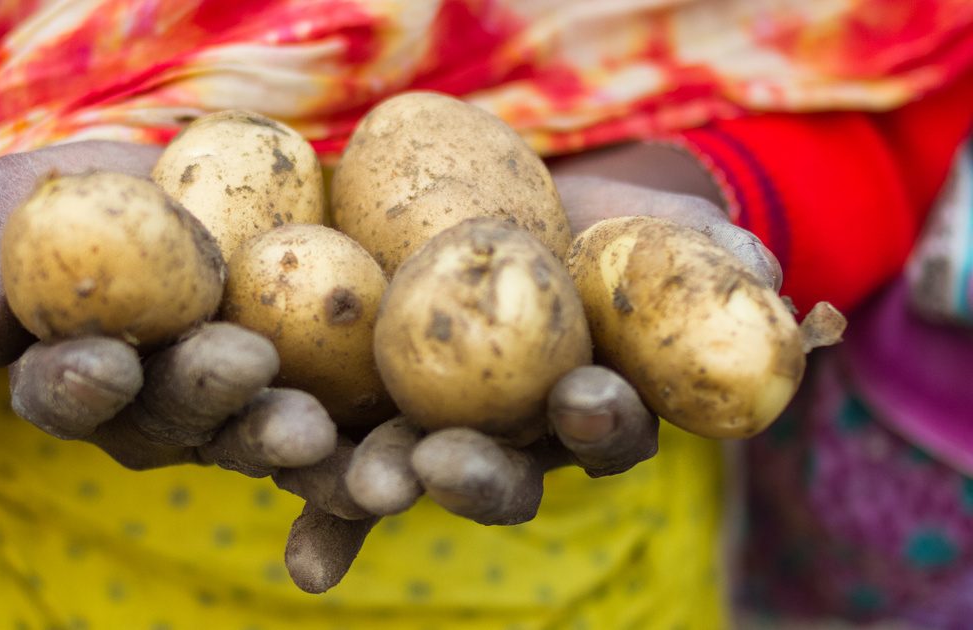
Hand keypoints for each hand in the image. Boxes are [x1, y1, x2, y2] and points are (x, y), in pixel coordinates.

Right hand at [0, 140, 336, 474]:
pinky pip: (331, 454)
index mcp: (81, 370)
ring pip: (253, 445)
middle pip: (171, 422)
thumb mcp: (38, 185)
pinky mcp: (315, 412)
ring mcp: (237, 419)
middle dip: (203, 397)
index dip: (76, 385)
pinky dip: (350, 481)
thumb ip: (0, 243)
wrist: (231, 172)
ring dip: (284, 447)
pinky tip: (379, 490)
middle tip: (242, 363)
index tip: (106, 362)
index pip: (62, 392)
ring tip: (316, 433)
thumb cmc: (115, 180)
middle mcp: (157, 411)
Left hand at [273, 142, 783, 593]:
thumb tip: (766, 277)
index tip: (586, 401)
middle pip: (501, 472)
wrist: (510, 197)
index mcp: (591, 409)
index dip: (600, 422)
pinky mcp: (368, 411)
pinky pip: (340, 461)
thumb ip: (710, 255)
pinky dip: (323, 509)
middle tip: (445, 464)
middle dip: (476, 475)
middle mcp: (516, 438)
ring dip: (384, 485)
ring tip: (362, 484)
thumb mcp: (659, 229)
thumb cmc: (603, 225)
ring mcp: (438, 429)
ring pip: (414, 470)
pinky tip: (305, 561)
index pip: (606, 431)